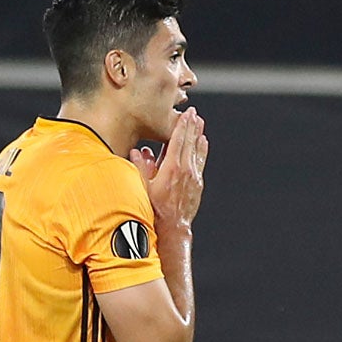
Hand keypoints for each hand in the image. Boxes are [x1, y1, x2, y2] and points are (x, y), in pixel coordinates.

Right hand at [130, 107, 208, 233]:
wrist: (172, 228)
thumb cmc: (155, 210)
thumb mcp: (143, 188)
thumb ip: (140, 168)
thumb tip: (138, 151)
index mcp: (171, 168)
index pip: (178, 140)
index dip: (182, 125)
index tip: (186, 113)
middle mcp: (185, 170)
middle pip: (190, 142)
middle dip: (192, 126)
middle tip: (194, 113)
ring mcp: (193, 177)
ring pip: (197, 150)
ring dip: (198, 135)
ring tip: (200, 123)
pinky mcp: (198, 184)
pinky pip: (201, 161)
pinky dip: (202, 150)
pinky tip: (203, 143)